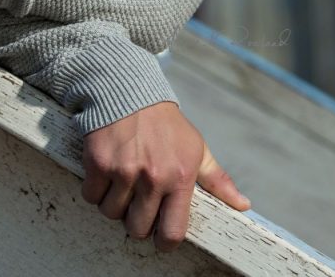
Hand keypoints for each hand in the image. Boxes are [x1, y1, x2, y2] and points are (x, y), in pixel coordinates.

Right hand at [81, 101, 250, 251]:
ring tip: (122, 183)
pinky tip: (106, 173)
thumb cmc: (166, 124)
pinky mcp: (99, 162)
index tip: (158, 236)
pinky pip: (91, 196)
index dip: (164, 242)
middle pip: (137, 228)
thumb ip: (217, 180)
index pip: (172, 232)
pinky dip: (95, 189)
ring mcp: (124, 170)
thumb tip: (243, 205)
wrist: (129, 91)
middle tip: (137, 202)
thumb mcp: (196, 148)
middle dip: (136, 220)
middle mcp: (152, 177)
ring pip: (112, 213)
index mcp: (179, 177)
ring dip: (114, 204)